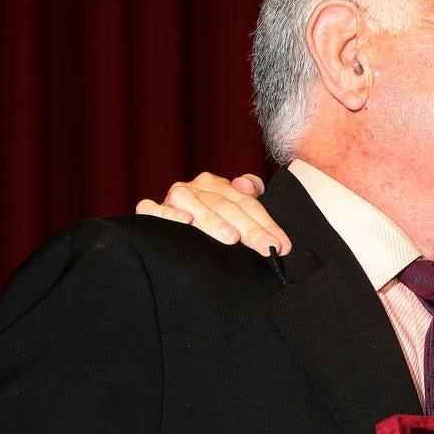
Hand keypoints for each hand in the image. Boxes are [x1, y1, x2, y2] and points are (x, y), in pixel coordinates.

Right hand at [136, 171, 290, 255]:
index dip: (266, 224)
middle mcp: (196, 188)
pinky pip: (154, 210)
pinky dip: (168, 215)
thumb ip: (250, 190)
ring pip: (194, 205)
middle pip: (226, 207)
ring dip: (213, 221)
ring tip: (232, 238)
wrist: (175, 219)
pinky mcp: (151, 210)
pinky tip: (186, 222)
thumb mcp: (234, 202)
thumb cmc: (210, 217)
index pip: (247, 203)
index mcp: (217, 185)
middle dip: (249, 229)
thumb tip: (247, 186)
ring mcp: (173, 198)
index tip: (282, 245)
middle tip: (266, 248)